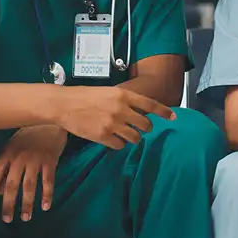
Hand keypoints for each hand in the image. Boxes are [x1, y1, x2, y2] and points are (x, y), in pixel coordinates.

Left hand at [0, 125, 67, 222]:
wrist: (50, 119)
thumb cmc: (28, 135)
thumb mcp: (12, 147)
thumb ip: (6, 168)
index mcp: (7, 154)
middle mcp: (19, 158)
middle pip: (12, 185)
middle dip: (9, 204)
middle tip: (6, 220)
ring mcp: (35, 159)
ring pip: (29, 186)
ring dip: (27, 203)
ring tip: (25, 218)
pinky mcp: (50, 160)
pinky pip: (48, 181)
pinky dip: (47, 195)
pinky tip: (45, 207)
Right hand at [50, 86, 169, 148]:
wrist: (64, 104)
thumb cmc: (84, 96)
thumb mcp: (108, 92)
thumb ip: (124, 101)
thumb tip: (139, 111)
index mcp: (123, 95)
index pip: (150, 104)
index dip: (164, 112)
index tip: (173, 118)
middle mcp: (121, 109)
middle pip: (145, 125)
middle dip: (144, 128)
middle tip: (138, 128)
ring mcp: (113, 123)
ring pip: (135, 138)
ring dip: (132, 138)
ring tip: (124, 134)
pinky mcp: (103, 136)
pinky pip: (120, 145)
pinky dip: (118, 144)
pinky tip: (111, 139)